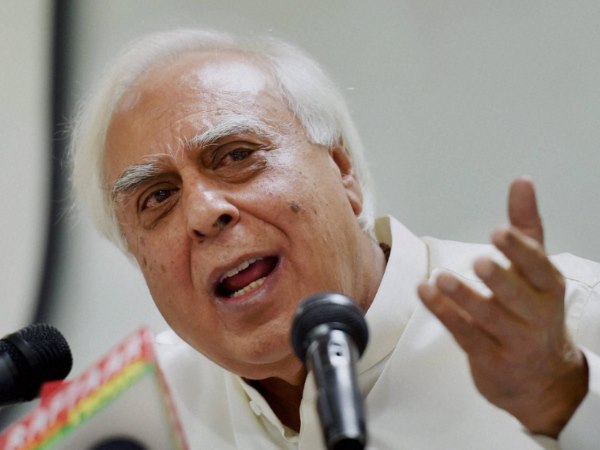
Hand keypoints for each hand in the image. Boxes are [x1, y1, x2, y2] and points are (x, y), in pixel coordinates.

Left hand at [418, 177, 587, 436]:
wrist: (541, 378)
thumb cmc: (534, 312)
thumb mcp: (536, 271)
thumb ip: (525, 227)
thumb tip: (521, 181)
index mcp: (549, 288)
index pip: (539, 268)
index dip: (519, 251)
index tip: (499, 232)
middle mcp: (536, 316)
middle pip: (518, 297)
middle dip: (500, 280)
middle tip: (478, 261)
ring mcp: (514, 341)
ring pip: (488, 319)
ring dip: (463, 297)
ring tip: (440, 277)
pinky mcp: (490, 359)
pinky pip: (465, 335)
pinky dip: (444, 313)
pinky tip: (425, 293)